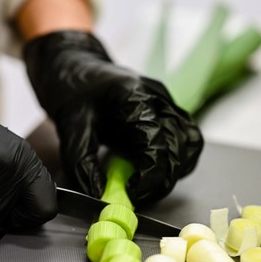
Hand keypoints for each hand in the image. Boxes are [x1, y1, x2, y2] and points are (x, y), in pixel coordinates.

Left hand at [23, 31, 203, 204]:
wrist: (74, 65)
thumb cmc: (71, 88)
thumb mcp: (71, 128)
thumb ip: (84, 165)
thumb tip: (101, 196)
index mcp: (135, 98)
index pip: (159, 146)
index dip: (149, 178)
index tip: (131, 195)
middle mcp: (157, 98)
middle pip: (181, 147)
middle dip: (162, 178)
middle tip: (137, 193)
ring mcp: (164, 100)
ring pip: (189, 142)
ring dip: (174, 168)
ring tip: (146, 181)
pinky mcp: (163, 107)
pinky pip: (183, 135)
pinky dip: (175, 156)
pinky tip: (153, 164)